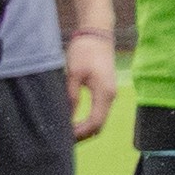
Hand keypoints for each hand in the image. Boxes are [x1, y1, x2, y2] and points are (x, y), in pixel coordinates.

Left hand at [62, 26, 121, 144]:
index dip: (80, 134)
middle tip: (63, 141)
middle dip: (82, 135)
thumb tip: (66, 117)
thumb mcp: (73, 74)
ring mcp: (110, 93)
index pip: (95, 123)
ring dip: (85, 129)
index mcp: (105, 93)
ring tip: (66, 134)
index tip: (64, 139)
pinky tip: (73, 122)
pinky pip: (98, 111)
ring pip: (99, 120)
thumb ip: (71, 96)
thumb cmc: (85, 50)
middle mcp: (111, 95)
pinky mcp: (106, 90)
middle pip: (99, 125)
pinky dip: (87, 120)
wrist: (97, 33)